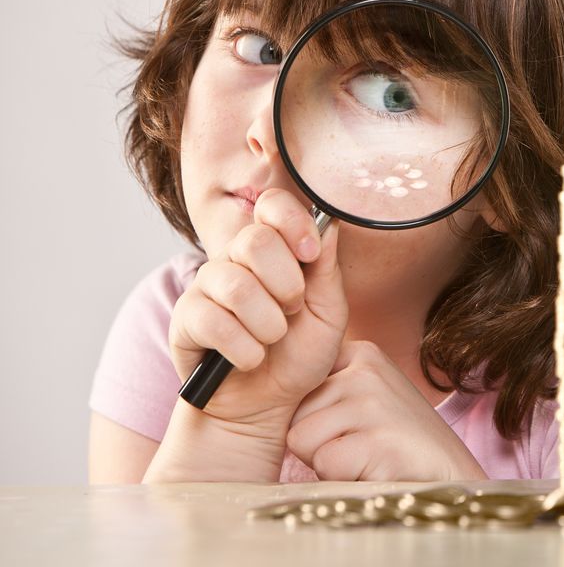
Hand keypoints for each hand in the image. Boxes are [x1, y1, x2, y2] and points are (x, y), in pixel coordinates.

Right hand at [169, 188, 347, 427]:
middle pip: (254, 240)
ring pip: (237, 286)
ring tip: (272, 340)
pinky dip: (245, 349)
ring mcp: (206, 287)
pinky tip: (249, 358)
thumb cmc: (298, 357)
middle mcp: (235, 260)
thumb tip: (330, 224)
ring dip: (269, 324)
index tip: (310, 254)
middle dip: (286, 285)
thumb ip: (328, 270)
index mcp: (273, 250)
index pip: (272, 204)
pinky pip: (214, 322)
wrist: (266, 406)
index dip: (293, 222)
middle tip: (292, 311)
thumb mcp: (329, 314)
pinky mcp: (185, 319)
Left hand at [286, 340, 488, 481]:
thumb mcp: (367, 396)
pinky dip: (344, 478)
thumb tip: (265, 387)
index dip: (313, 419)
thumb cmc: (397, 441)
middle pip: (294, 416)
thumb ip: (328, 386)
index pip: (297, 387)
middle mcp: (366, 369)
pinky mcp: (377, 439)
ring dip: (328, 462)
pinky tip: (376, 469)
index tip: (347, 426)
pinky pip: (324, 464)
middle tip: (361, 446)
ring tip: (368, 457)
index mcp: (361, 353)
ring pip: (301, 441)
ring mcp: (373, 401)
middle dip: (318, 442)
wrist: (451, 474)